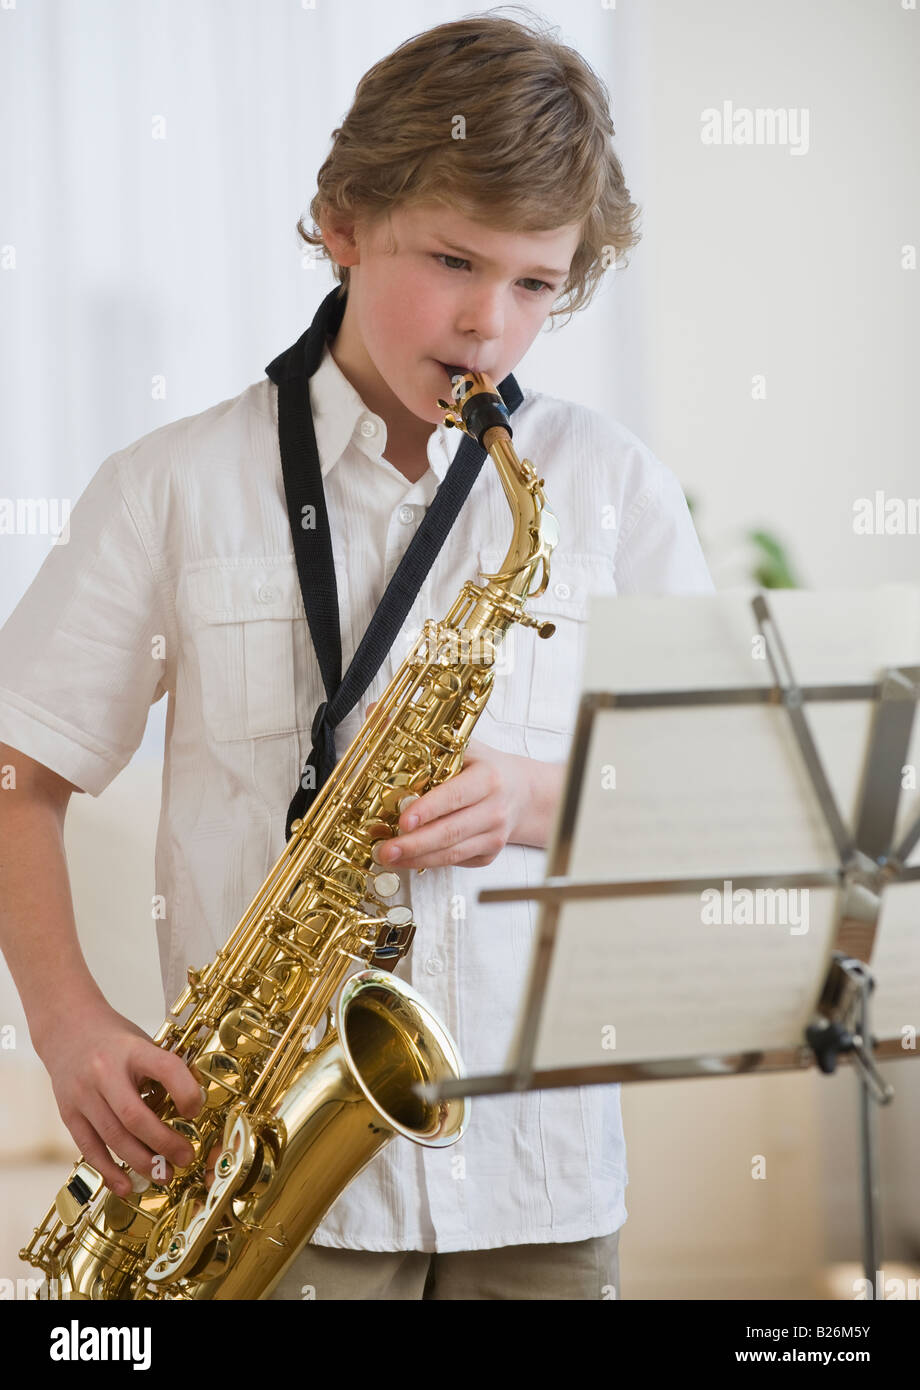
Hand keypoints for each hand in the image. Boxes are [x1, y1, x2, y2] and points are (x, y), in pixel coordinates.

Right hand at [33, 996, 204, 1196]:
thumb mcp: (142, 1042)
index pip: (165, 1067)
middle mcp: (104, 1072)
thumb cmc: (113, 1039)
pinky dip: (109, 1170)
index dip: (186, 1091)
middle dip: (164, 1142)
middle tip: (185, 1157)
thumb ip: (162, 1070)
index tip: (196, 1111)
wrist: (66, 1028)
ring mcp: (83, 1094)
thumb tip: (192, 1107)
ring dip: (141, 1162)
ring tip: (164, 1175)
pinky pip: (89, 1148)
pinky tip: (126, 1185)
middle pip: (134, 1116)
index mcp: (131, 1049)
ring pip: (113, 1137)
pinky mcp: (68, 1113)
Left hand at [364, 702, 532, 869]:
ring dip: (417, 858)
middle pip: (451, 831)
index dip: (429, 809)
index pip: (455, 795)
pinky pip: (456, 861)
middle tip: (385, 848)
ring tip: (388, 857)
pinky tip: (409, 859)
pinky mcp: (489, 853)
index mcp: (487, 777)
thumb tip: (375, 713)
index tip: (403, 820)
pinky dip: (430, 862)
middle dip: (414, 843)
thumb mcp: (460, 743)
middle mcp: (494, 808)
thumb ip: (417, 732)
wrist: (521, 791)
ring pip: (452, 853)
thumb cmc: (483, 766)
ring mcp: (494, 835)